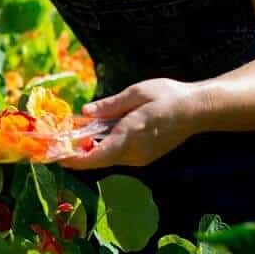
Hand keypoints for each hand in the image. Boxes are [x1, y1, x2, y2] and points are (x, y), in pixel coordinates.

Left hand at [57, 78, 204, 170]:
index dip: (74, 159)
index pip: (96, 156)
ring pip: (108, 158)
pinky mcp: (145, 157)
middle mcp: (134, 153)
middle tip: (59, 140)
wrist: (198, 110)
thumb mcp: (136, 93)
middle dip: (78, 153)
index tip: (56, 156)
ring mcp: (141, 158)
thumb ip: (110, 106)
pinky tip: (98, 134)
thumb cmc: (168, 96)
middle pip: (99, 160)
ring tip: (74, 134)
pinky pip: (119, 155)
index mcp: (130, 136)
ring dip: (91, 150)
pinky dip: (104, 147)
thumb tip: (85, 112)